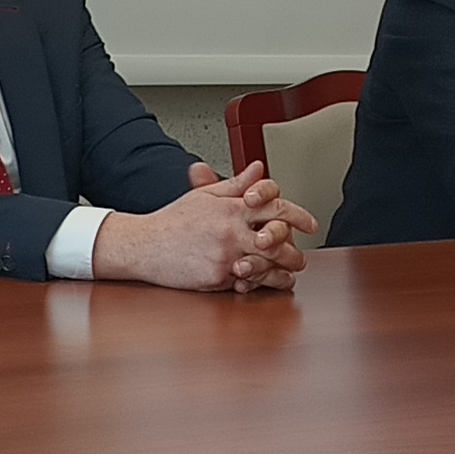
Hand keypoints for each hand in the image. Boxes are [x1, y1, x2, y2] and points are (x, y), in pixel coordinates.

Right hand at [95, 163, 305, 292]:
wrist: (144, 245)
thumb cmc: (172, 221)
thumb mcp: (205, 195)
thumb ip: (236, 184)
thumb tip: (259, 169)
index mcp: (232, 207)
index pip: (276, 206)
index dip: (298, 215)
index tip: (310, 224)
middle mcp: (232, 230)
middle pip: (278, 240)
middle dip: (295, 252)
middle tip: (301, 258)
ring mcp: (225, 255)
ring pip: (267, 266)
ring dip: (282, 273)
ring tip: (287, 275)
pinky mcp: (217, 276)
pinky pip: (246, 283)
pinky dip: (257, 285)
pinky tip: (262, 284)